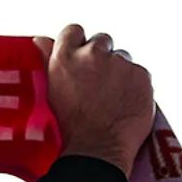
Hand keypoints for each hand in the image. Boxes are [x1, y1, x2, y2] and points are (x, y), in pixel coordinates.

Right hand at [33, 25, 154, 176]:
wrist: (97, 150)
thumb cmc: (69, 127)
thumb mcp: (49, 91)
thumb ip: (47, 60)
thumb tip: (41, 39)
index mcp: (64, 58)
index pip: (73, 30)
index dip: (78, 42)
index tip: (80, 55)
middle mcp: (91, 54)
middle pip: (101, 40)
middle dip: (101, 55)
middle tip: (99, 80)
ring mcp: (119, 63)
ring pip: (122, 57)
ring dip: (119, 70)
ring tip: (113, 96)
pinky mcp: (141, 74)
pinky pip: (139, 72)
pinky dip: (135, 84)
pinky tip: (126, 102)